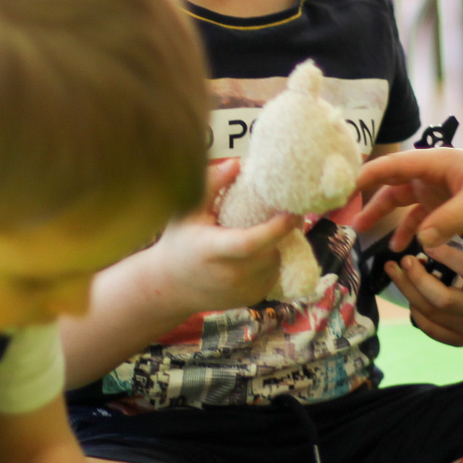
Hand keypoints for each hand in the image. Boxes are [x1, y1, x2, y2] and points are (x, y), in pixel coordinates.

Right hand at [149, 158, 294, 315]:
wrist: (170, 287)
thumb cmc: (179, 242)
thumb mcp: (187, 211)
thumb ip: (211, 184)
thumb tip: (237, 163)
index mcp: (211, 250)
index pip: (250, 243)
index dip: (275, 228)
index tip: (292, 211)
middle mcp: (228, 274)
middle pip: (269, 252)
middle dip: (283, 232)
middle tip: (289, 211)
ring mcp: (241, 290)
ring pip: (275, 264)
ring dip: (278, 246)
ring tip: (272, 228)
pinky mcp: (250, 298)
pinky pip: (273, 275)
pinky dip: (272, 260)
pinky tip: (260, 250)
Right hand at [356, 150, 462, 249]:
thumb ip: (449, 220)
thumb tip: (421, 241)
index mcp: (437, 162)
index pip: (394, 165)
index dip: (368, 175)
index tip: (344, 189)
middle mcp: (433, 174)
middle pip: (393, 186)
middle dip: (371, 202)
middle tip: (350, 221)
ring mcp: (440, 191)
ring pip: (405, 204)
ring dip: (388, 219)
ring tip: (367, 237)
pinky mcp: (449, 207)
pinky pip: (422, 219)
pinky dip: (411, 231)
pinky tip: (403, 248)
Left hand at [384, 237, 462, 345]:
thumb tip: (440, 234)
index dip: (446, 255)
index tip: (426, 243)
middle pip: (442, 299)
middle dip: (416, 278)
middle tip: (403, 260)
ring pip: (429, 313)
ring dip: (408, 291)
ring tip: (396, 272)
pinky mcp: (458, 341)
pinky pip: (429, 327)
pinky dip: (415, 309)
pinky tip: (410, 295)